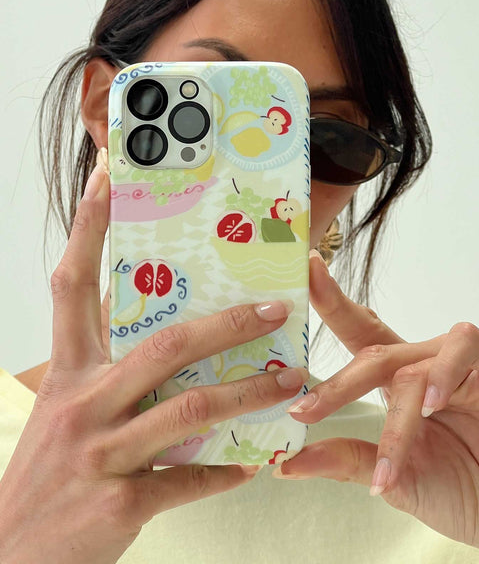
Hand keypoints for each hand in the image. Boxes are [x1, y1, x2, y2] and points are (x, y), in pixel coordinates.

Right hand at [0, 162, 307, 563]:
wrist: (9, 555)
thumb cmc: (44, 475)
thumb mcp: (65, 413)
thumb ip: (108, 378)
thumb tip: (168, 350)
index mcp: (66, 374)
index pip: (73, 286)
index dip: (88, 227)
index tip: (109, 177)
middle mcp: (82, 404)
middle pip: (164, 344)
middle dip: (228, 323)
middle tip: (275, 307)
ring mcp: (102, 454)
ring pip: (191, 408)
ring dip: (249, 394)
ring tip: (290, 381)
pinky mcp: (121, 503)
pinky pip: (190, 479)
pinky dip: (227, 469)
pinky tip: (257, 462)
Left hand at [274, 250, 478, 548]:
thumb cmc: (455, 482)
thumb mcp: (393, 476)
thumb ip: (346, 461)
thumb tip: (285, 465)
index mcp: (396, 374)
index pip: (358, 331)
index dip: (331, 301)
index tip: (304, 268)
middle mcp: (422, 361)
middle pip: (374, 352)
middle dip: (338, 384)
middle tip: (304, 411)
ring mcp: (454, 363)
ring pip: (410, 371)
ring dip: (394, 418)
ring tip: (383, 464)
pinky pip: (457, 363)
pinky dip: (441, 381)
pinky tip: (431, 407)